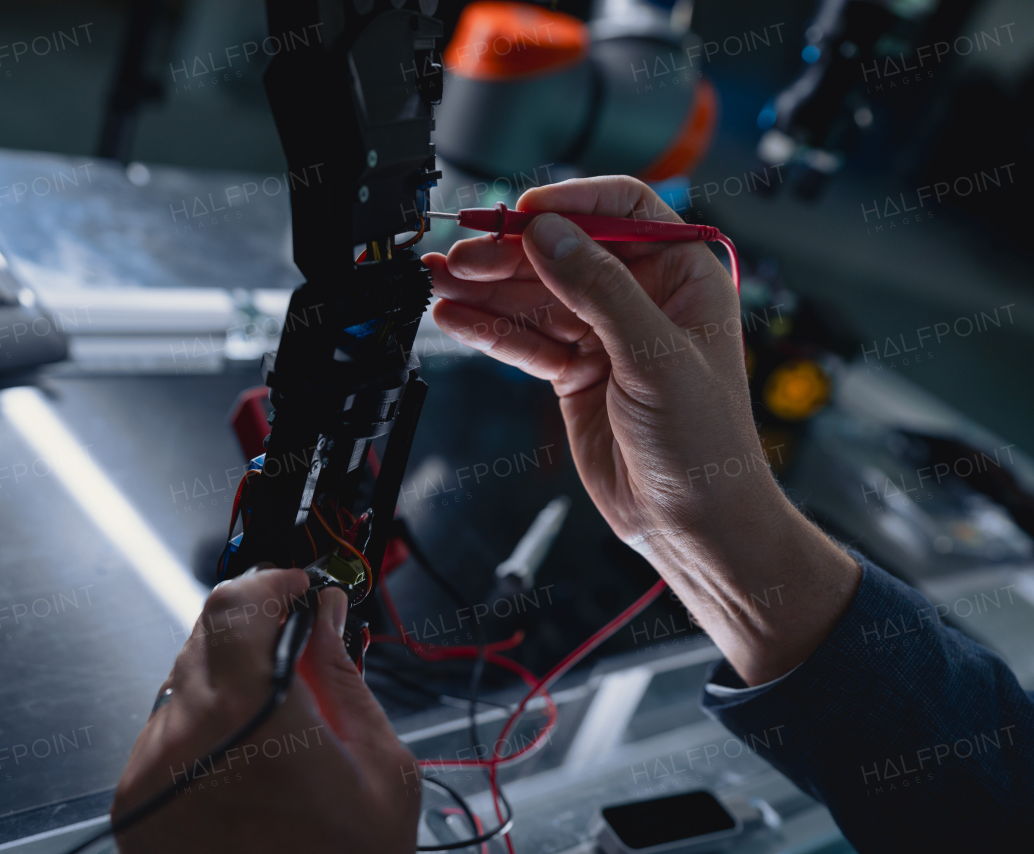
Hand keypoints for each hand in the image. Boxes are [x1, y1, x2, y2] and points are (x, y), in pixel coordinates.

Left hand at [112, 569, 419, 851]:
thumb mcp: (379, 768)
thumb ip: (342, 677)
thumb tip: (324, 615)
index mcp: (257, 720)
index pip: (237, 603)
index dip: (273, 583)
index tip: (300, 590)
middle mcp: (188, 736)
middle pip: (208, 630)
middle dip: (256, 628)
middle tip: (299, 655)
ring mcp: (152, 769)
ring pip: (185, 675)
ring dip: (228, 675)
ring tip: (274, 724)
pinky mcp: (134, 798)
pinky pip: (166, 725)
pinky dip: (203, 722)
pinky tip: (242, 760)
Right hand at [426, 176, 858, 684]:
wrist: (692, 524)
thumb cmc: (704, 444)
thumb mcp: (654, 357)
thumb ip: (599, 290)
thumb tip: (549, 233)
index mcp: (682, 277)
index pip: (623, 210)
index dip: (571, 204)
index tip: (524, 212)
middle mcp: (642, 298)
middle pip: (564, 254)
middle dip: (509, 253)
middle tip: (461, 256)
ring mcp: (604, 336)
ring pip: (536, 297)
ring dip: (486, 289)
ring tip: (439, 280)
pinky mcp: (574, 372)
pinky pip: (525, 340)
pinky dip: (488, 329)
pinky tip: (454, 318)